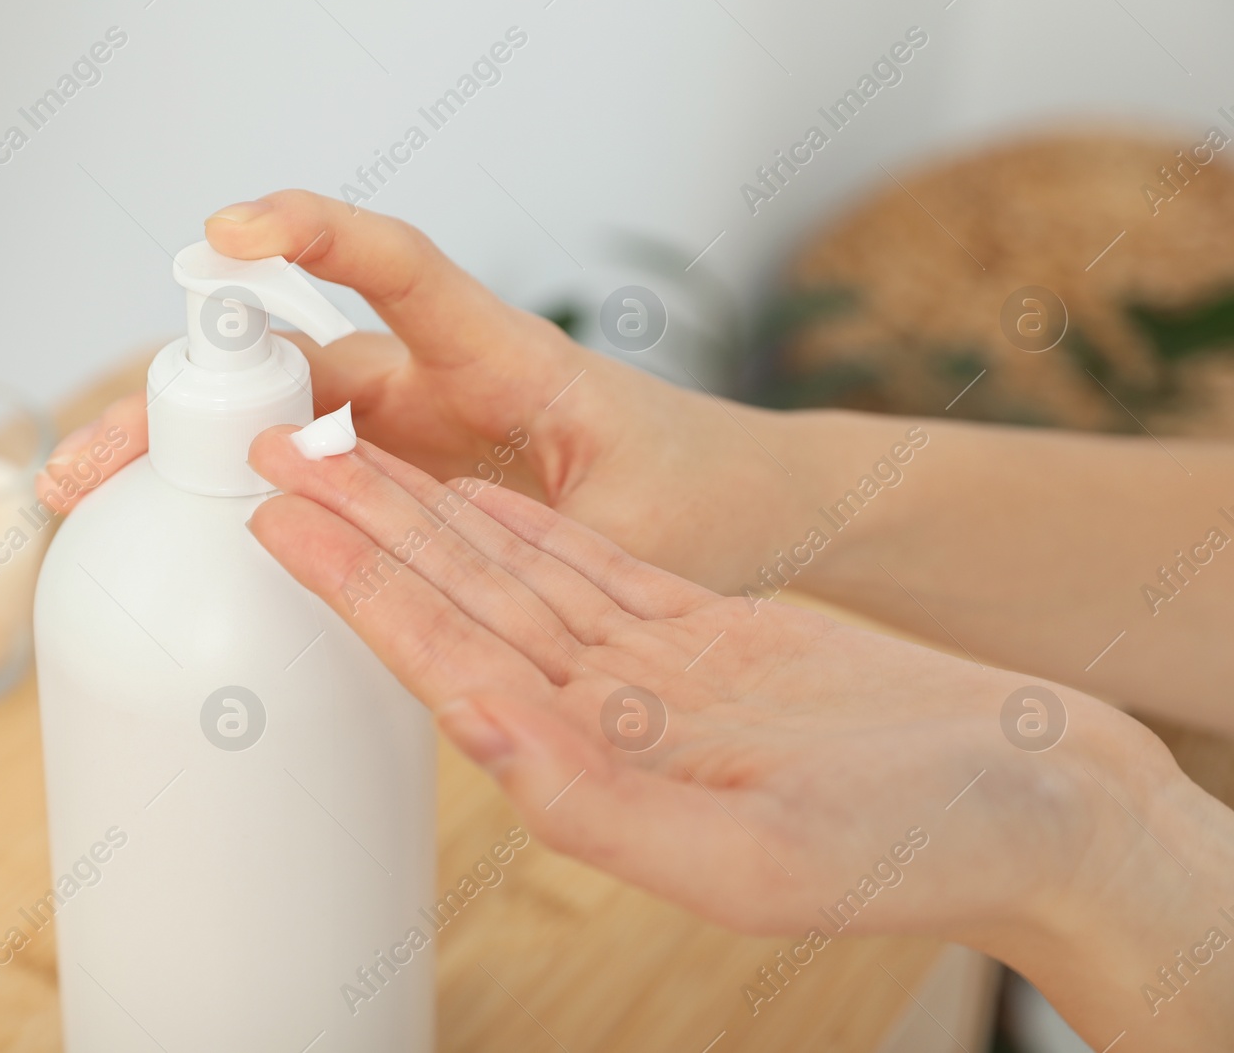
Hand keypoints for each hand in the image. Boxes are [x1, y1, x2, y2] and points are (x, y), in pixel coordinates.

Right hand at [37, 190, 808, 584]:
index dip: (314, 240)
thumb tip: (453, 591)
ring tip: (93, 501)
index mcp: (505, 361)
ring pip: (283, 418)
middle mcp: (445, 384)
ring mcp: (421, 434)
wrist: (755, 512)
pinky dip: (242, 495)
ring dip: (191, 452)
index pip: (399, 271)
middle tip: (91, 460)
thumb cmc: (712, 499)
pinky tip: (183, 537)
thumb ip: (552, 553)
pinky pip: (313, 476)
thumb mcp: (643, 531)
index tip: (231, 229)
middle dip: (185, 393)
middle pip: (291, 358)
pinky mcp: (415, 485)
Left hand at [242, 426, 1233, 1051]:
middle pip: (460, 609)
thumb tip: (484, 736)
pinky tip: (472, 501)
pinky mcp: (707, 647)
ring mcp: (654, 680)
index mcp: (602, 777)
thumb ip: (605, 807)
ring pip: (514, 581)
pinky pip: (594, 576)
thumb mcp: (763, 856)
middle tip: (277, 464)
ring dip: (427, 520)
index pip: (447, 664)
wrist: (1044, 810)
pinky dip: (528, 532)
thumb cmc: (927, 847)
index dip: (359, 591)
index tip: (281, 524)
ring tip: (347, 463)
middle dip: (365, 536)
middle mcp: (607, 724)